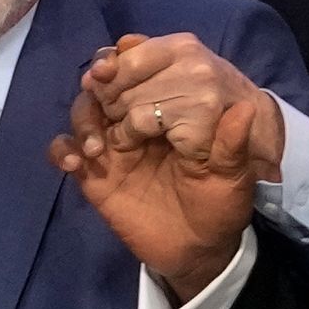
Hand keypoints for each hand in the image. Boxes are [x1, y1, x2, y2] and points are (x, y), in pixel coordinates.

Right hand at [52, 48, 262, 298]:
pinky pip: (64, 148)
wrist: (196, 250)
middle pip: (108, 82)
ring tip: (97, 147)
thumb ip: (233, 146)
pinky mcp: (92, 171)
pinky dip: (62, 148)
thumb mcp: (233, 177)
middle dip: (101, 84)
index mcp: (173, 107)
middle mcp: (139, 117)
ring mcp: (113, 143)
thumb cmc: (219, 206)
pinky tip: (76, 163)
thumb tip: (246, 110)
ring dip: (83, 117)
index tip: (118, 62)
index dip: (129, 58)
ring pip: (83, 109)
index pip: (147, 67)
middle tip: (102, 96)